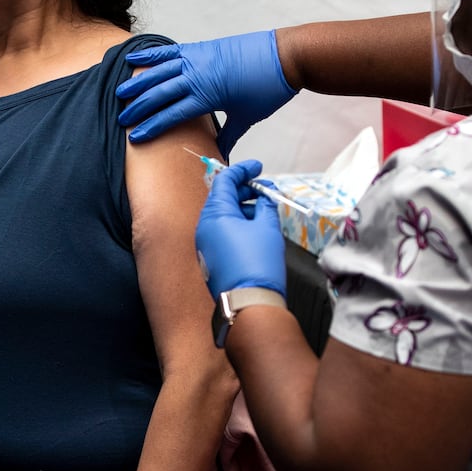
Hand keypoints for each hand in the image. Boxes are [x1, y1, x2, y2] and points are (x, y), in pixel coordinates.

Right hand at [118, 31, 296, 156]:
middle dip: (139, 107)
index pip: (172, 114)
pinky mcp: (202, 47)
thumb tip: (220, 156)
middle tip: (121, 119)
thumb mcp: (247, 118)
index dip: (152, 126)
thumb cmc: (267, 89)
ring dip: (138, 82)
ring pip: (160, 70)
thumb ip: (230, 136)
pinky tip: (136, 59)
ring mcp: (198, 58)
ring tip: (120, 92)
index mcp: (208, 95)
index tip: (134, 138)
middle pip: (160, 93)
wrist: (284, 57)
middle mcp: (199, 75)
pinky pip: (171, 51)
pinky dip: (152, 55)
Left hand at [195, 160, 286, 298]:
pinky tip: (257, 228)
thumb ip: (265, 206)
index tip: (258, 167)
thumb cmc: (258, 264)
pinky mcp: (211, 258)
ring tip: (266, 210)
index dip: (243, 170)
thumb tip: (264, 199)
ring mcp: (205, 244)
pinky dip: (238, 225)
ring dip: (244, 208)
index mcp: (214, 214)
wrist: (250, 303)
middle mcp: (204, 227)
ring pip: (224, 216)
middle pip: (223, 198)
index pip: (224, 181)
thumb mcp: (267, 227)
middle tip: (267, 190)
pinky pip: (223, 233)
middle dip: (246, 191)